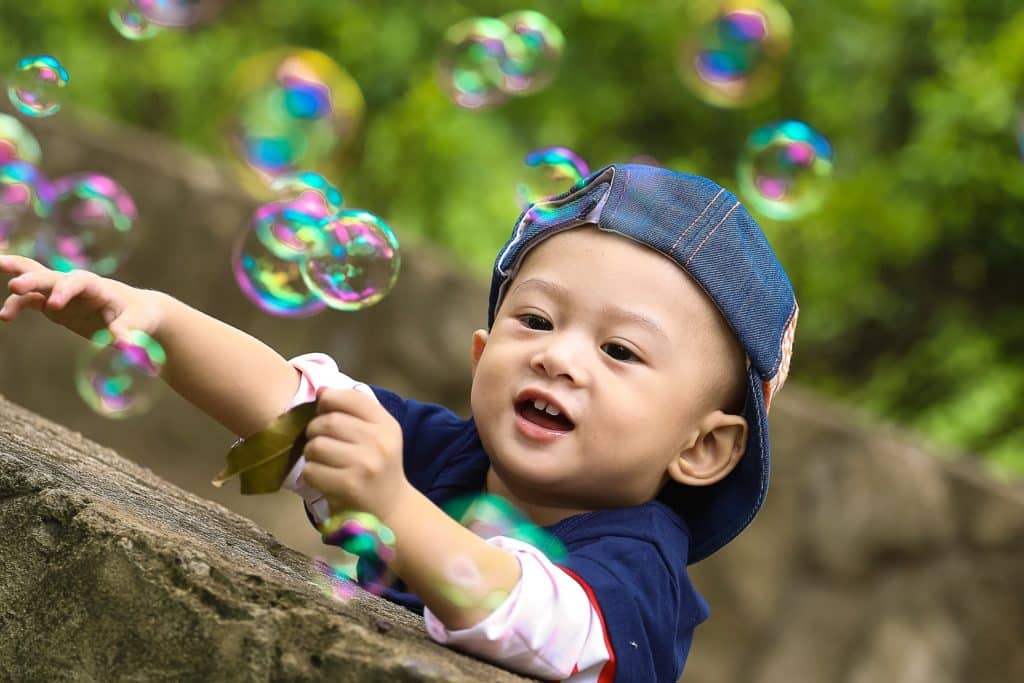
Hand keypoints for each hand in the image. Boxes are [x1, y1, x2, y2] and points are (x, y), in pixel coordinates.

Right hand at [0, 254, 163, 342]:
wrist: (137, 312)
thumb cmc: (139, 315)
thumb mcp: (138, 322)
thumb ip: (128, 331)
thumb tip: (127, 346)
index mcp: (97, 286)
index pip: (78, 282)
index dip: (65, 290)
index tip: (54, 306)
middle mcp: (76, 284)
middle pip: (51, 275)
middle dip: (33, 279)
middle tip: (15, 286)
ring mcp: (63, 293)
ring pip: (35, 279)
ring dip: (18, 281)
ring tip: (3, 299)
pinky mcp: (54, 305)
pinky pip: (31, 301)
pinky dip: (17, 305)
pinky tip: (5, 317)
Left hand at [302, 387, 407, 520]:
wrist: (391, 509)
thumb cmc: (376, 467)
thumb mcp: (377, 435)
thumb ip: (353, 411)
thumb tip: (322, 391)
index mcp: (387, 424)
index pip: (350, 398)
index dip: (329, 400)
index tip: (325, 412)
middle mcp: (380, 442)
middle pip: (328, 421)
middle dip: (315, 430)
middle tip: (320, 441)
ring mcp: (365, 464)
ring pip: (316, 446)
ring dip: (311, 453)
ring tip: (321, 461)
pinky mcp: (349, 486)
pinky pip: (311, 470)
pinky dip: (310, 474)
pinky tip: (323, 478)